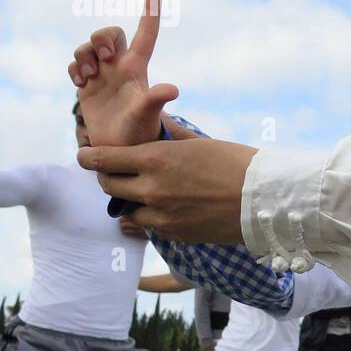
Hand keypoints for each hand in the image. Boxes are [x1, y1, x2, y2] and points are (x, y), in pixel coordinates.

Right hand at [69, 0, 178, 146]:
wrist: (119, 149)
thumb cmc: (138, 133)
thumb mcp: (146, 115)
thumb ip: (155, 99)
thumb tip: (173, 89)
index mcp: (137, 68)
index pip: (145, 35)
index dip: (150, 13)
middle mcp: (120, 67)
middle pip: (109, 33)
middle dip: (101, 36)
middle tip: (104, 56)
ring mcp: (102, 74)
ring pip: (88, 47)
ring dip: (84, 55)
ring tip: (89, 77)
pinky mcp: (87, 84)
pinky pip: (75, 64)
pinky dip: (74, 68)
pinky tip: (81, 83)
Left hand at [77, 137, 257, 242]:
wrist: (265, 201)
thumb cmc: (237, 164)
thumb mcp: (200, 142)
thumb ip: (170, 133)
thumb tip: (154, 116)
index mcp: (155, 159)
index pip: (103, 160)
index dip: (89, 157)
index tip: (85, 155)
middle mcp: (151, 188)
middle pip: (108, 185)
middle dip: (107, 178)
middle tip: (115, 172)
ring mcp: (161, 215)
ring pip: (127, 209)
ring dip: (130, 200)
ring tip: (144, 192)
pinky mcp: (173, 234)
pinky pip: (149, 226)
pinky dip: (151, 216)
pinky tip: (167, 207)